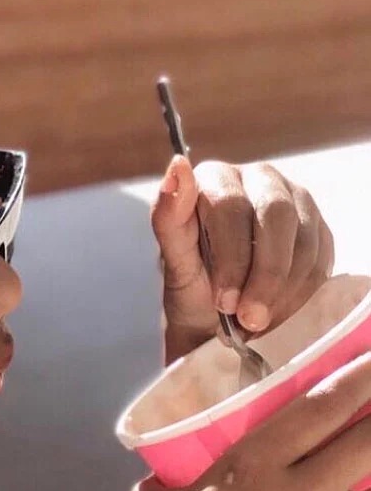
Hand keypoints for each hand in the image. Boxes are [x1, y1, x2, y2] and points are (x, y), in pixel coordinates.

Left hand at [151, 156, 334, 362]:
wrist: (218, 316)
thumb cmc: (192, 284)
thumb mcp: (173, 261)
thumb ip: (168, 218)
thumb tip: (177, 167)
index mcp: (218, 178)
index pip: (232, 207)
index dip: (231, 259)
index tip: (224, 302)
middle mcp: (260, 178)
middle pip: (277, 216)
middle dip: (264, 275)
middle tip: (248, 318)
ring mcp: (295, 199)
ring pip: (304, 238)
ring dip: (283, 289)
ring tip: (257, 322)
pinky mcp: (317, 228)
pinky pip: (321, 258)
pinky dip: (299, 294)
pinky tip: (275, 314)